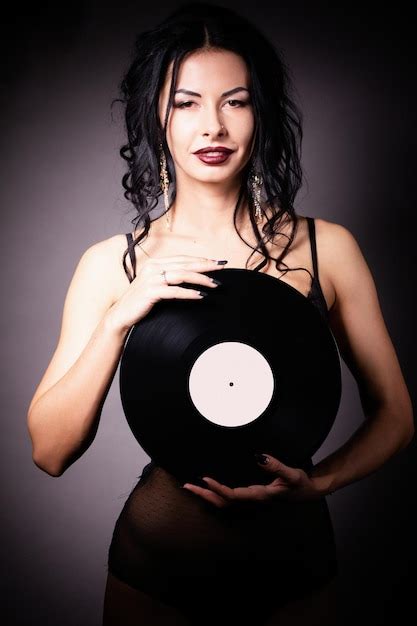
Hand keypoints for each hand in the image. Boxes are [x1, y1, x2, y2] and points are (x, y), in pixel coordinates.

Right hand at [105, 255, 225, 331]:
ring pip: (182, 275)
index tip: (217, 262)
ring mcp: (151, 279)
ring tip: (216, 285)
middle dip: (206, 266)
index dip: (201, 260)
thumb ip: (170, 278)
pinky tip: (202, 296)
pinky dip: (190, 293)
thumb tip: (192, 277)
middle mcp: (153, 268)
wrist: (121, 315)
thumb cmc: (141, 302)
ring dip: (202, 280)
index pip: (183, 259)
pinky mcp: (150, 292)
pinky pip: (175, 291)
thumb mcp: (156, 286)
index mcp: (155, 263)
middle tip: (223, 268)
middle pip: (185, 265)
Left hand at [181, 454, 322, 507]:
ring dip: (206, 496)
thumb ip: (276, 466)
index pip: (233, 495)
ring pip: (223, 503)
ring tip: (191, 487)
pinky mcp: (251, 497)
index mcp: (259, 496)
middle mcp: (252, 501)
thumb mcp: (291, 473)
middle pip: (222, 502)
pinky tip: (207, 489)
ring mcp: (251, 500)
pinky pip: (229, 500)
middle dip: (204, 495)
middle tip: (187, 486)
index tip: (205, 479)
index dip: (218, 488)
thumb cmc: (300, 484)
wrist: (308, 491)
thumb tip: (259, 457)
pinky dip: (215, 495)